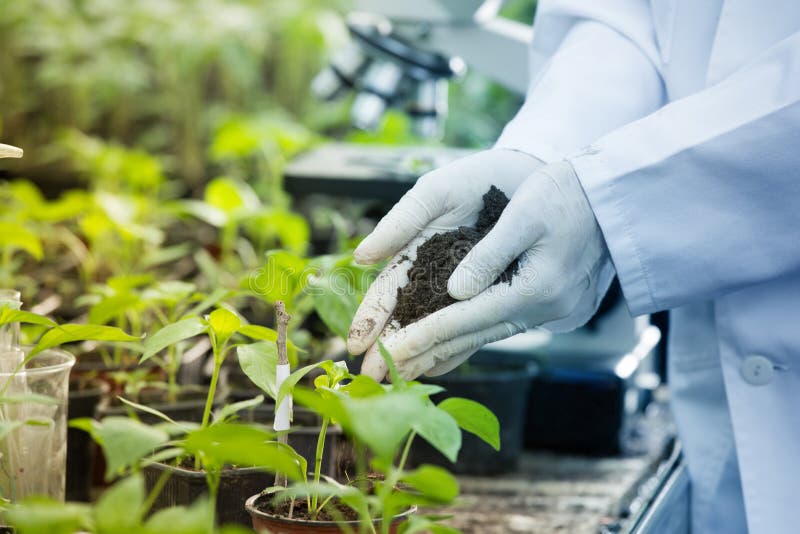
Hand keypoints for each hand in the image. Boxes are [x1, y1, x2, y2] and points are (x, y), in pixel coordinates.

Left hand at [354, 161, 614, 379]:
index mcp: (534, 289)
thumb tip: (454, 292)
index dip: (420, 338)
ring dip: (441, 353)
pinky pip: (497, 329)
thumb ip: (489, 254)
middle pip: (469, 339)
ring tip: (402, 370)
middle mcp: (541, 311)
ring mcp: (547, 314)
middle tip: (378, 375)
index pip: (464, 321)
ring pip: (482, 339)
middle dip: (421, 357)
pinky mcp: (547, 308)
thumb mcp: (526, 215)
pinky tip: (446, 355)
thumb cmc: (568, 195)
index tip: (384, 354)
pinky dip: (467, 341)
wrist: (615, 200)